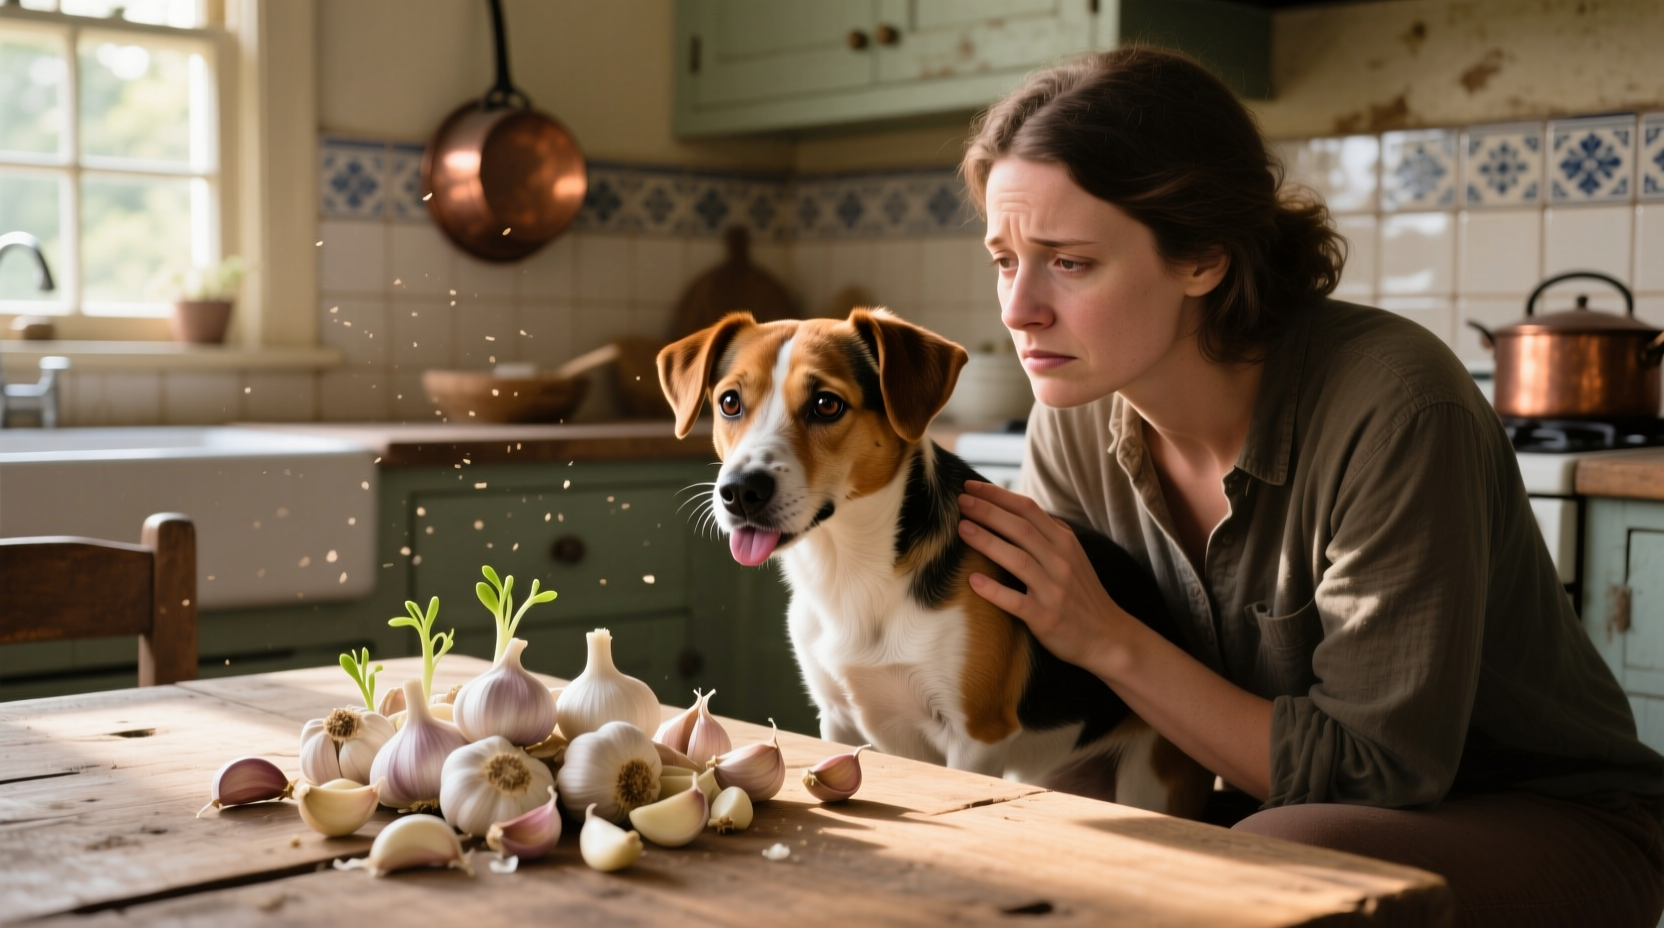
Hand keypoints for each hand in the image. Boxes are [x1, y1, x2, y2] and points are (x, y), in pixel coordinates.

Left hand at [956, 480, 1137, 676]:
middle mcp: (1061, 561)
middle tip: (960, 502)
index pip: (1029, 509)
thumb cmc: (1081, 593)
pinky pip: (1017, 601)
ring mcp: (1054, 590)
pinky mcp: (1046, 617)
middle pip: (1021, 528)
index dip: (998, 495)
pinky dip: (994, 590)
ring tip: (962, 529)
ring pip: (1018, 559)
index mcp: (1065, 542)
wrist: (1107, 636)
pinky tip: (972, 581)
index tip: (970, 486)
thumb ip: (1048, 533)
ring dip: (987, 542)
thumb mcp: (1073, 556)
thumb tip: (1016, 508)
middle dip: (988, 512)